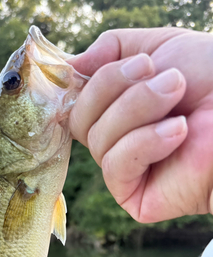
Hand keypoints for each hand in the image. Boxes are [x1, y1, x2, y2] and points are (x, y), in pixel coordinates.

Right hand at [68, 28, 212, 222]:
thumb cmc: (210, 79)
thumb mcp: (159, 47)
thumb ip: (112, 50)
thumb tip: (71, 66)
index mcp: (113, 109)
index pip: (76, 101)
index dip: (90, 81)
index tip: (132, 62)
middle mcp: (113, 139)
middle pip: (79, 120)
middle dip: (115, 88)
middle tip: (165, 76)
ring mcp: (122, 169)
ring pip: (97, 141)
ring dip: (138, 110)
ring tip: (178, 93)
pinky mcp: (133, 196)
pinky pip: (115, 167)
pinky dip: (144, 143)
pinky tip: (178, 131)